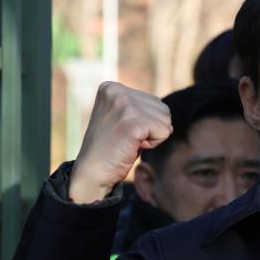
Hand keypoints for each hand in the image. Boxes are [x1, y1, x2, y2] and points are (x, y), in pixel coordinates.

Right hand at [69, 82, 171, 202]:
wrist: (92, 172)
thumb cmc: (111, 148)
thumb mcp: (122, 118)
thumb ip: (139, 106)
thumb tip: (166, 110)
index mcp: (111, 87)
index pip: (154, 101)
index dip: (145, 122)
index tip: (123, 131)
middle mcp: (117, 91)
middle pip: (163, 109)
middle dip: (151, 128)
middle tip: (127, 139)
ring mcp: (124, 105)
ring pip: (166, 120)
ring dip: (152, 137)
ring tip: (129, 142)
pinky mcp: (133, 122)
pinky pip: (164, 132)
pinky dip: (153, 144)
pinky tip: (132, 147)